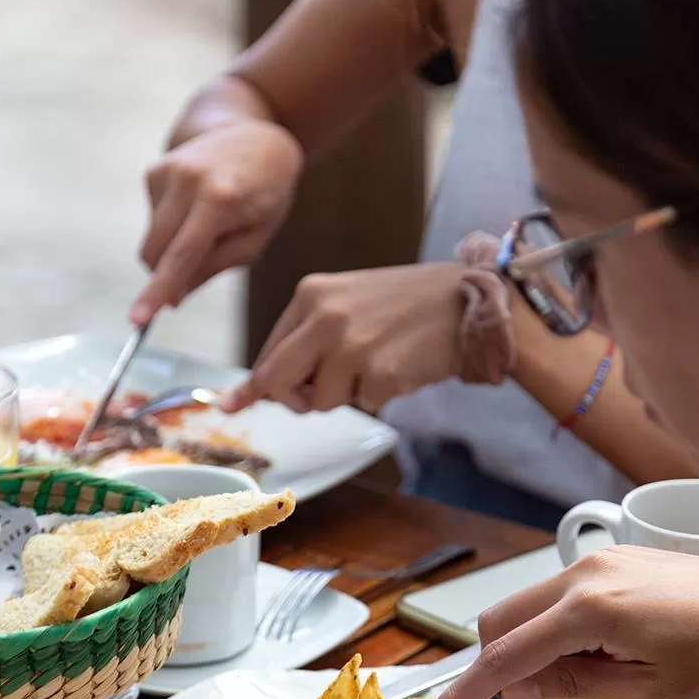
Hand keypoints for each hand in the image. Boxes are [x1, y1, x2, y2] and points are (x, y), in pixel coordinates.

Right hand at [132, 120, 303, 322]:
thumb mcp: (255, 238)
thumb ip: (214, 267)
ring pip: (152, 239)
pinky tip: (196, 209)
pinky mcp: (154, 170)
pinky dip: (170, 227)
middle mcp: (187, 180)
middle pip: (157, 251)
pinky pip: (153, 219)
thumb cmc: (265, 195)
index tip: (137, 320)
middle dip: (164, 277)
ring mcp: (166, 171)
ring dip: (172, 251)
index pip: (182, 256)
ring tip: (208, 228)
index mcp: (220, 200)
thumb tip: (173, 297)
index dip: (158, 291)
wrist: (257, 137)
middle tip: (188, 283)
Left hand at [223, 262, 465, 413]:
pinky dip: (380, 395)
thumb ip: (309, 335)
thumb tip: (265, 385)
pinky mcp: (378, 372)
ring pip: (320, 403)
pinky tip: (401, 366)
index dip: (256, 385)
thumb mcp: (348, 302)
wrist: (467, 301)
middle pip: (278, 381)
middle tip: (314, 396)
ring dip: (346, 396)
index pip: (269, 351)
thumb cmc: (408, 303)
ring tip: (377, 363)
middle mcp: (324, 317)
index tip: (231, 404)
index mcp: (311, 294)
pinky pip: (363, 404)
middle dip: (293, 398)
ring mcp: (350, 346)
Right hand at [421, 548, 698, 698]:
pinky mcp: (617, 557)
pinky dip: (555, 628)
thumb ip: (570, 686)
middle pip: (500, 620)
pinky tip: (596, 655)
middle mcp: (585, 571)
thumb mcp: (644, 693)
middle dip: (499, 669)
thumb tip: (518, 690)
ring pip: (527, 605)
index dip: (463, 694)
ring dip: (530, 648)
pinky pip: (559, 594)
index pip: (504, 656)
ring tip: (579, 685)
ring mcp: (601, 558)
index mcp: (589, 609)